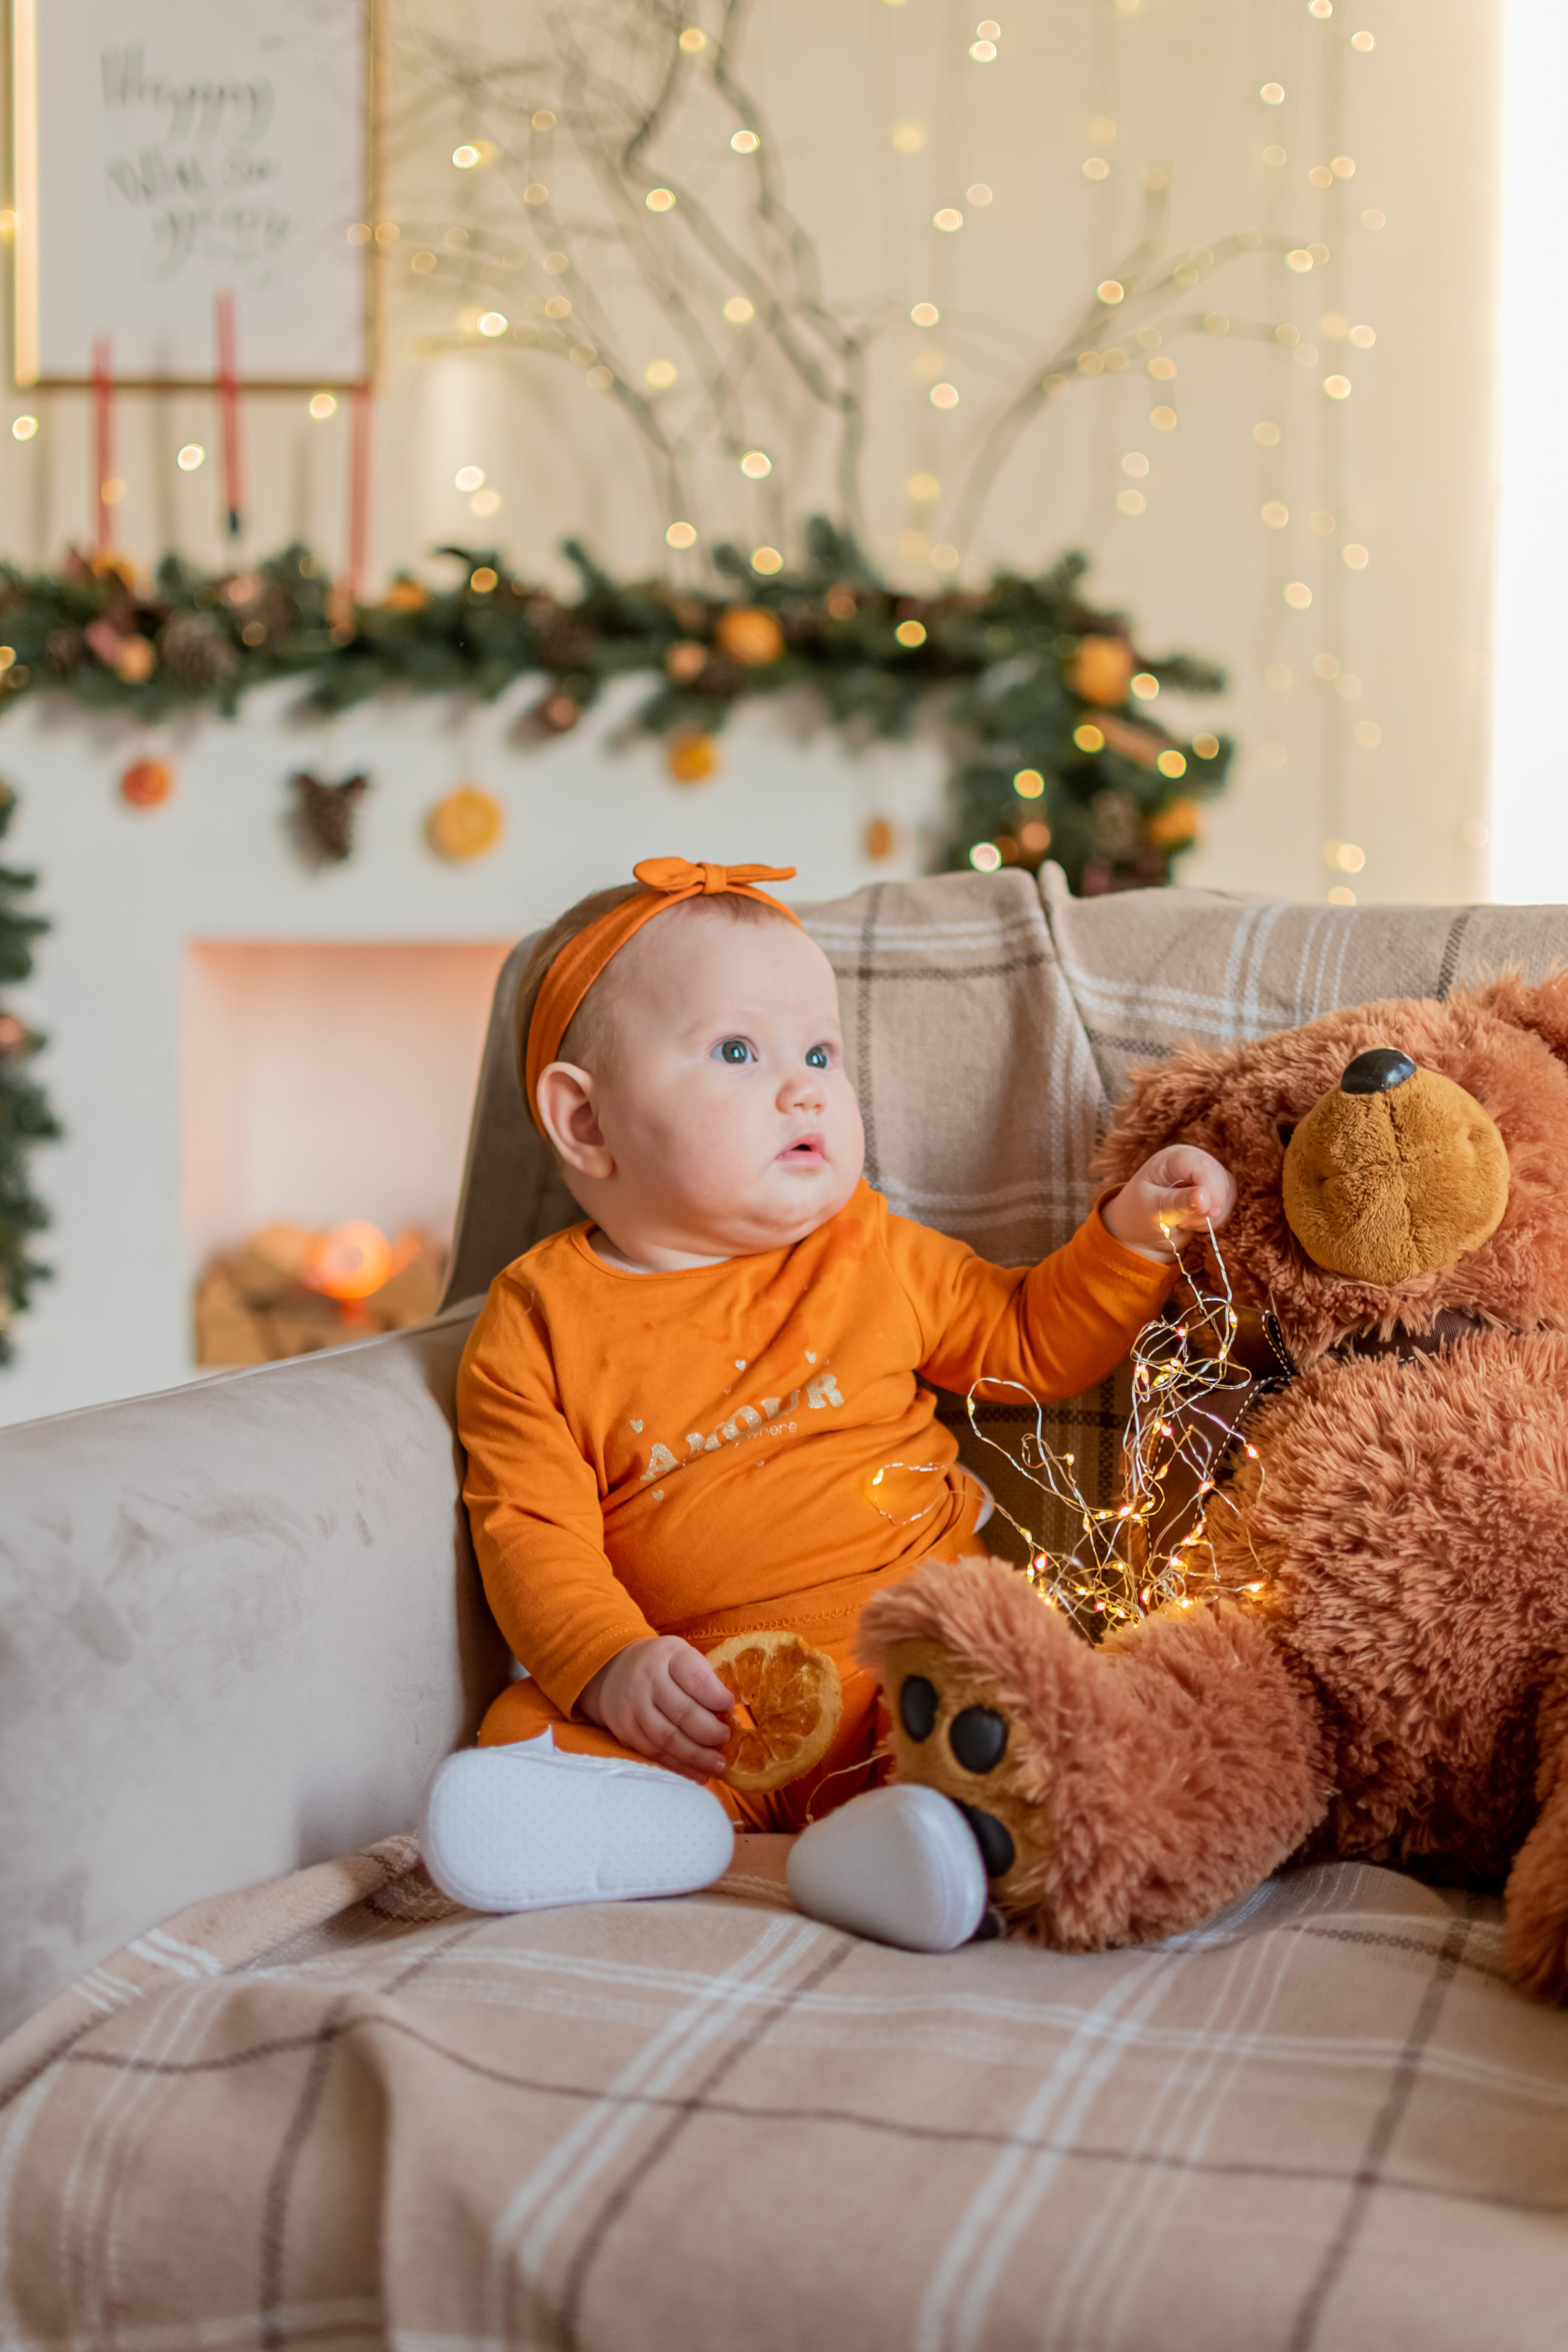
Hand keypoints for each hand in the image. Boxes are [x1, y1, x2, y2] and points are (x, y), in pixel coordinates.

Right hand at [578, 1636, 734, 1779]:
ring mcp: (634, 1708)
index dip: (715, 1696)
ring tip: (718, 1765)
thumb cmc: (661, 1665)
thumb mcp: (682, 1655)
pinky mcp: (625, 1732)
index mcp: (669, 1657)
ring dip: (696, 1756)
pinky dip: (679, 1767)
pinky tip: (698, 1774)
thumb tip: (728, 1712)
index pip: (694, 1678)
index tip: (730, 1706)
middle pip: (682, 1712)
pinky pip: (654, 1753)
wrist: (613, 1671)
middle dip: (709, 1731)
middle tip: (726, 1739)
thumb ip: (704, 1678)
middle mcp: (647, 1681)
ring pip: (667, 1738)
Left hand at [1101, 1145, 1236, 1260]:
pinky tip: (1192, 1223)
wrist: (1141, 1231)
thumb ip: (1178, 1203)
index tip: (1210, 1212)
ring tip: (1183, 1222)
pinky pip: (1227, 1205)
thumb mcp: (1152, 1210)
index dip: (1211, 1188)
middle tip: (1185, 1223)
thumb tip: (1205, 1197)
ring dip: (1210, 1215)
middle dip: (1209, 1206)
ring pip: (1227, 1193)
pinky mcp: (1214, 1192)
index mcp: (1173, 1158)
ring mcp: (1205, 1176)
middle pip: (1220, 1178)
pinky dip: (1214, 1219)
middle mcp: (1192, 1162)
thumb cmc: (1139, 1215)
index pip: (1202, 1165)